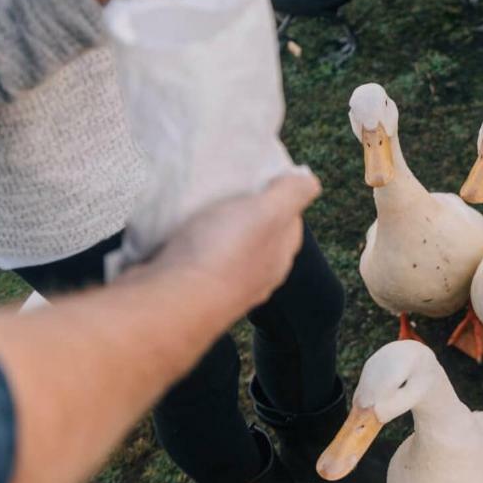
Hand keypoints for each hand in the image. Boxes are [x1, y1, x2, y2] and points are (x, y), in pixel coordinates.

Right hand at [140, 170, 321, 313]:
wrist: (172, 303)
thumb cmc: (224, 253)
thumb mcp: (269, 212)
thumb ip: (293, 194)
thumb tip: (310, 181)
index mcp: (279, 256)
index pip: (289, 220)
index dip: (277, 196)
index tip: (258, 179)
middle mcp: (256, 275)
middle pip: (256, 235)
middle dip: (243, 212)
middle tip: (224, 189)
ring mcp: (222, 286)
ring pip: (224, 248)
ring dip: (213, 228)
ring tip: (197, 207)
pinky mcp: (189, 290)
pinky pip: (193, 260)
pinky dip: (187, 244)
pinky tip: (176, 233)